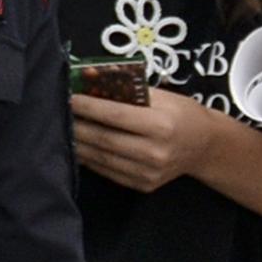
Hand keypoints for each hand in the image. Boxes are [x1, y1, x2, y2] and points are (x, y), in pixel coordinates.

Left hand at [73, 85, 231, 193]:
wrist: (204, 146)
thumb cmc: (179, 113)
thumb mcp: (159, 95)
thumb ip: (125, 88)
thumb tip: (86, 76)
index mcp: (161, 126)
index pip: (115, 115)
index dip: (88, 107)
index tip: (67, 97)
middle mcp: (155, 153)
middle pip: (104, 139)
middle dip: (76, 125)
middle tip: (57, 112)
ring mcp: (148, 173)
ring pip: (101, 158)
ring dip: (77, 142)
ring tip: (62, 127)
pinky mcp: (143, 185)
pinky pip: (107, 171)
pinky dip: (88, 157)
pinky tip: (77, 145)